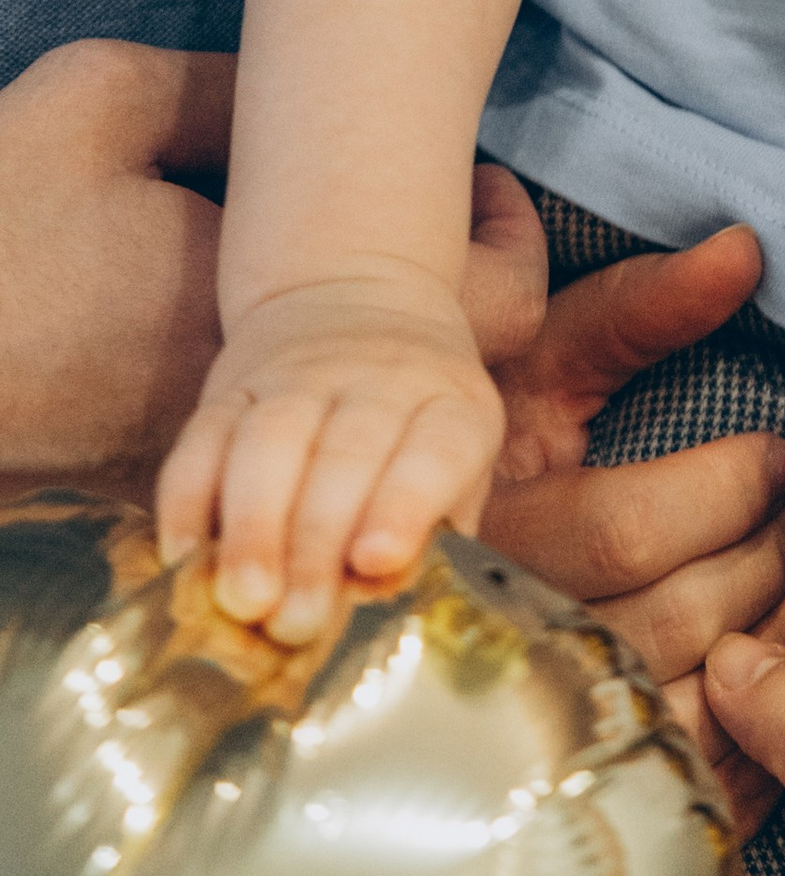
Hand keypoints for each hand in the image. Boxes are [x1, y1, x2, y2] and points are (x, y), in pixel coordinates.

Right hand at [0, 52, 555, 513]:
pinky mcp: (157, 479)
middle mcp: (272, 393)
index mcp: (286, 297)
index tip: (483, 180)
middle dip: (460, 297)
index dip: (505, 235)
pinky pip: (288, 450)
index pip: (481, 295)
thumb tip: (287, 88)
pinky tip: (282, 331)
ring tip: (379, 275)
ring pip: (366, 424)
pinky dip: (310, 399)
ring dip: (388, 357)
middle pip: (443, 380)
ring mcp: (221, 449)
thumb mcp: (106, 101)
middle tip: (449, 222)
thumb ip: (220, 93)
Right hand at [156, 265, 503, 639]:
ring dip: (253, 527)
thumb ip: (434, 540)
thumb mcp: (458, 468)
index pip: (436, 450)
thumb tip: (397, 629)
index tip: (377, 561)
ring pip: (271, 441)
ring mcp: (303, 374)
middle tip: (294, 622)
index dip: (406, 504)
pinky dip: (189, 501)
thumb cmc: (416, 425)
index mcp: (450, 404)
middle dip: (315, 544)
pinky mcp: (235, 382)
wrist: (361, 297)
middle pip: (347, 455)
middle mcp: (381, 378)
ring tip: (243, 601)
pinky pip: (203, 437)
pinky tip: (185, 559)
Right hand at [477, 224, 784, 840]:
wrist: (386, 526)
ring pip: (685, 703)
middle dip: (770, 560)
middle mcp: (503, 634)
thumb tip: (743, 250)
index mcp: (491, 528)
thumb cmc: (484, 424)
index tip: (779, 455)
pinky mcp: (571, 772)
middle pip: (670, 620)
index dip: (726, 488)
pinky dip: (750, 728)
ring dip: (776, 639)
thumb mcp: (543, 353)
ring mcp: (534, 716)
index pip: (625, 527)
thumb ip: (639, 307)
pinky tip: (780, 661)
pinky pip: (680, 771)